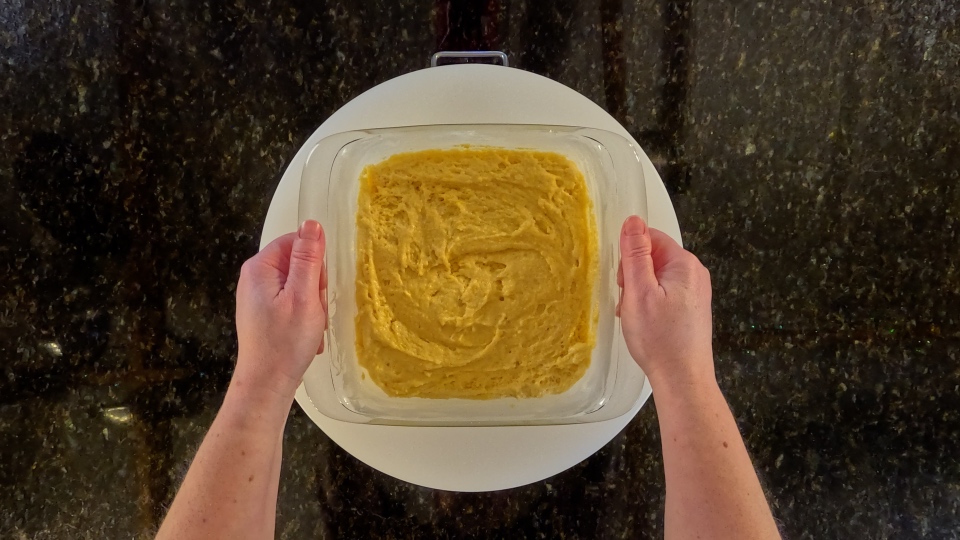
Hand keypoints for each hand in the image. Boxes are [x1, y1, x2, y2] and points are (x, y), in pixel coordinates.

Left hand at [234, 220, 327, 397]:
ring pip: (299, 285)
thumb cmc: (285, 342)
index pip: (296, 242)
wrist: (267, 383)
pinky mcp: (264, 312)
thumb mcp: (304, 295)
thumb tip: (311, 223)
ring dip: (312, 304)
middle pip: (298, 263)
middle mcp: (254, 278)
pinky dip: (304, 316)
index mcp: (260, 268)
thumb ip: (308, 258)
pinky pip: (292, 302)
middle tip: (314, 310)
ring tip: (311, 326)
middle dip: (315, 286)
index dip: (314, 262)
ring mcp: (258, 296)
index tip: (319, 287)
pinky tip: (306, 334)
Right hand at [617, 216, 713, 388]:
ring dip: (639, 292)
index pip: (650, 238)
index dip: (630, 257)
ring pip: (656, 277)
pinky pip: (664, 293)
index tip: (624, 283)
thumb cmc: (659, 338)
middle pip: (653, 257)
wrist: (682, 378)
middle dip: (634, 276)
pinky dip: (649, 304)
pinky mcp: (691, 308)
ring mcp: (695, 292)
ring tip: (636, 317)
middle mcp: (694, 274)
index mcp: (685, 264)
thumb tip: (632, 220)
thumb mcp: (639, 292)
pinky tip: (646, 323)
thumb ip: (635, 254)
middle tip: (630, 303)